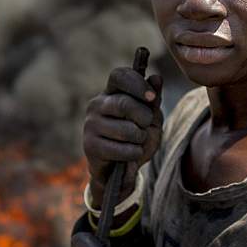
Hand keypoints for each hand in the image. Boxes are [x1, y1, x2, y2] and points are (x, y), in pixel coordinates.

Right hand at [84, 66, 163, 200]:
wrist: (121, 170)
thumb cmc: (136, 139)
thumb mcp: (150, 119)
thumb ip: (153, 101)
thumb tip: (156, 78)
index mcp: (111, 92)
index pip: (119, 75)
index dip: (137, 84)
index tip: (152, 98)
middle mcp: (96, 105)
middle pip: (124, 103)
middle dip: (144, 117)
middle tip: (146, 126)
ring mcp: (90, 125)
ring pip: (125, 129)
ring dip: (140, 138)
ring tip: (138, 142)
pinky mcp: (90, 145)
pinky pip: (121, 149)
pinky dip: (134, 153)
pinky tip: (131, 154)